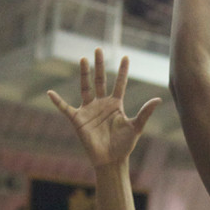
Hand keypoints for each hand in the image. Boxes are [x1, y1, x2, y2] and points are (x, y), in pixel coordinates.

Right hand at [47, 48, 160, 168]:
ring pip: (85, 88)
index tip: (126, 57)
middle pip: (100, 80)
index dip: (123, 71)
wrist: (110, 160)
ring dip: (84, 74)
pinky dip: (57, 102)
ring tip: (83, 59)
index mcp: (116, 104)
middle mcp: (101, 104)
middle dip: (100, 65)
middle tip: (98, 49)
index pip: (119, 83)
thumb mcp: (136, 127)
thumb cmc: (124, 145)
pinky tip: (50, 93)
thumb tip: (159, 99)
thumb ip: (145, 112)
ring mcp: (89, 110)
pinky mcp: (78, 120)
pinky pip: (65, 109)